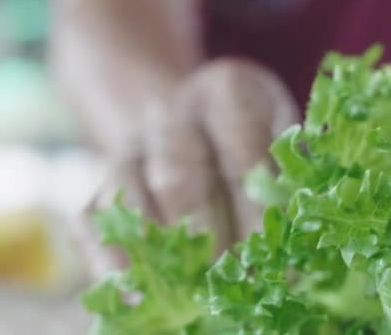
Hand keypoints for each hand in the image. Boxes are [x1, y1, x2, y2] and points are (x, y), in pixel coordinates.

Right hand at [77, 59, 298, 277]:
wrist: (186, 118)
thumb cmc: (247, 135)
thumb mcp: (280, 135)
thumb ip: (287, 176)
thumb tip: (298, 245)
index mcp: (224, 91)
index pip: (239, 153)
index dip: (255, 213)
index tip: (273, 259)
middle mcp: (168, 113)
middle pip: (178, 180)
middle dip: (207, 240)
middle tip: (233, 284)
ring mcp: (127, 147)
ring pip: (129, 200)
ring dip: (161, 255)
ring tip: (191, 297)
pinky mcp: (99, 180)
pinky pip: (92, 220)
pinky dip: (112, 261)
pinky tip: (138, 296)